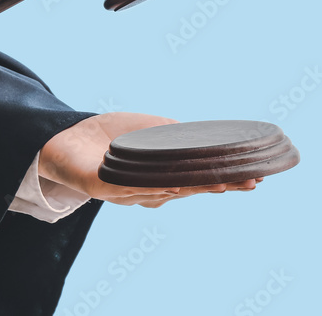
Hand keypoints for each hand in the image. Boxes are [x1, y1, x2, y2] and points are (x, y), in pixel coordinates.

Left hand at [38, 112, 260, 207]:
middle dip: (218, 186)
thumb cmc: (109, 134)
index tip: (256, 178)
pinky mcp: (103, 187)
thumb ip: (175, 137)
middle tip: (247, 182)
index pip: (199, 180)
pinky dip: (150, 186)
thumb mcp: (149, 129)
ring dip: (190, 186)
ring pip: (163, 190)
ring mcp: (127, 191)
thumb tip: (204, 140)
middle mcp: (149, 189)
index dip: (226, 181)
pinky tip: (170, 185)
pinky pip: (130, 188)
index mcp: (162, 176)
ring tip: (218, 183)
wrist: (66, 135)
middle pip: (189, 189)